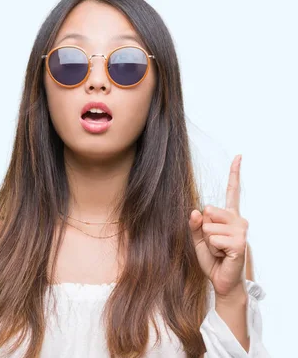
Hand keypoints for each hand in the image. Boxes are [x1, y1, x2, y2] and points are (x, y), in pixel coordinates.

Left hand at [190, 155, 248, 297]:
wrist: (222, 280)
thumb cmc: (212, 258)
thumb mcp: (198, 239)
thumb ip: (195, 224)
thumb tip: (195, 211)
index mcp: (229, 216)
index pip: (231, 191)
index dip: (234, 173)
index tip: (238, 156)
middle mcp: (239, 220)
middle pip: (208, 209)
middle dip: (204, 228)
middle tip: (214, 243)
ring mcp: (241, 231)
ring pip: (208, 226)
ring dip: (208, 241)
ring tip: (219, 250)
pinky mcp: (240, 243)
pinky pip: (213, 238)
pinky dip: (213, 248)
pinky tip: (224, 255)